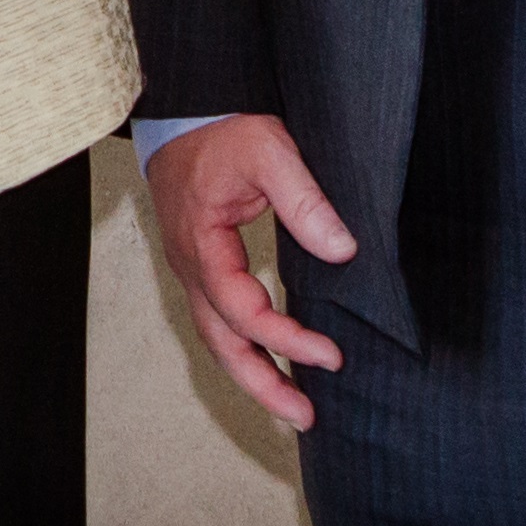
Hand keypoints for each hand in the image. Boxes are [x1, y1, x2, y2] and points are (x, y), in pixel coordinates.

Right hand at [142, 113, 356, 430]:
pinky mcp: (202, 262)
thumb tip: (342, 250)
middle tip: (306, 417)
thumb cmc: (221, 128)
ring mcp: (192, 267)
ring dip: (252, 374)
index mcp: (203, 246)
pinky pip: (220, 319)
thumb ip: (304, 200)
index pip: (244, 313)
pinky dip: (245, 348)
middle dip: (262, 385)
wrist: (183, 109)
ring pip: (217, 337)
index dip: (287, 341)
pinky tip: (272, 360)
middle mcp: (191, 266)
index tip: (330, 356)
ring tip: (293, 405)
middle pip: (221, 343)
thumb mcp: (270, 152)